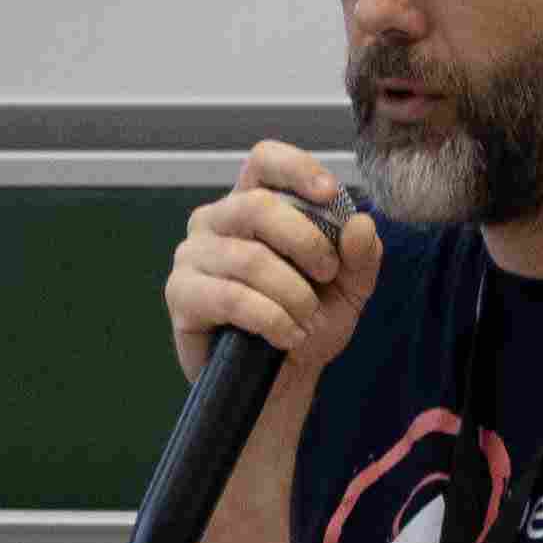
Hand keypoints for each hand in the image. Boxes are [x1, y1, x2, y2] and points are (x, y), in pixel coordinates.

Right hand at [166, 139, 382, 384]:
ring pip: (249, 258)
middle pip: (257, 205)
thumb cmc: (307, 324)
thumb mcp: (349, 289)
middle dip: (305, 242)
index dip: (297, 169)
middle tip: (327, 276)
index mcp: (252, 205)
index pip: (264, 161)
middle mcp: (216, 221)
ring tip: (307, 320)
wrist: (282, 381)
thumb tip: (360, 224)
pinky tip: (288, 335)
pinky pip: (231, 297)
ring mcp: (192, 256)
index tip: (329, 194)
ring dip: (292, 294)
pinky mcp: (181, 294)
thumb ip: (361, 255)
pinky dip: (271, 318)